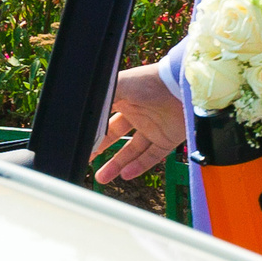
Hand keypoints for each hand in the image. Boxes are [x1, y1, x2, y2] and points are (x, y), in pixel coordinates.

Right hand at [92, 62, 186, 182]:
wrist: (182, 85)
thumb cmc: (150, 81)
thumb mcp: (118, 86)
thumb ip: (100, 101)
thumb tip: (80, 113)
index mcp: (124, 99)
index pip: (104, 119)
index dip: (93, 132)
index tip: (80, 144)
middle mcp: (138, 114)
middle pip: (115, 136)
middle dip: (100, 149)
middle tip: (86, 161)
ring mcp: (153, 127)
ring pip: (132, 150)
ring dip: (117, 165)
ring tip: (102, 178)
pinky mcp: (168, 138)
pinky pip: (152, 156)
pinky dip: (139, 166)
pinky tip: (126, 175)